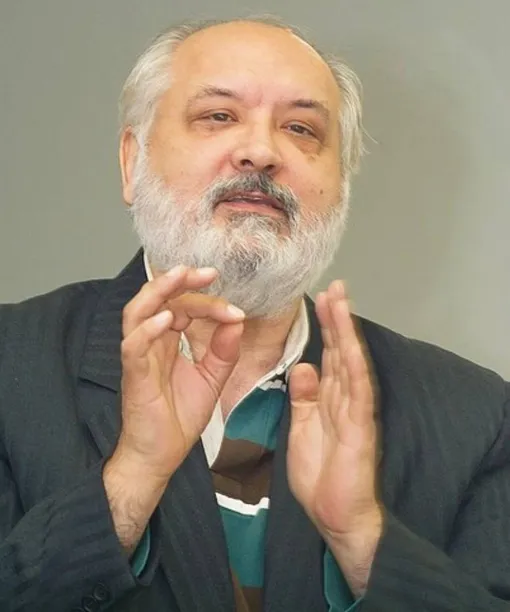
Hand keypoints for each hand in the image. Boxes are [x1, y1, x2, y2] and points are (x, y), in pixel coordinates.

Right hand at [115, 265, 244, 481]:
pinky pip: (134, 346)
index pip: (184, 307)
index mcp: (168, 341)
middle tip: (207, 272)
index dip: (209, 303)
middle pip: (157, 299)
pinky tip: (168, 319)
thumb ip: (224, 351)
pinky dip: (148, 329)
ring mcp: (140, 357)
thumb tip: (236, 321)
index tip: (236, 310)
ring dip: (159, 292)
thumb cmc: (179, 417)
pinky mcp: (134, 376)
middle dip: (180, 281)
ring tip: (180, 276)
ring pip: (137, 312)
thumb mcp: (211, 378)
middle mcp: (151, 343)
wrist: (161, 455)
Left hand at [287, 280, 380, 593]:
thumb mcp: (303, 426)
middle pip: (341, 350)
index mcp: (330, 398)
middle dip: (337, 318)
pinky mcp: (359, 428)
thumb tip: (304, 367)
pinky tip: (351, 347)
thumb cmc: (320, 473)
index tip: (322, 299)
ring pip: (351, 363)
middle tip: (334, 286)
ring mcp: (355, 410)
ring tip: (341, 302)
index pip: (329, 354)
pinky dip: (355, 368)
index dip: (325, 327)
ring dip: (346, 332)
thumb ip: (304, 396)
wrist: (334, 513)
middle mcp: (345, 398)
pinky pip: (358, 393)